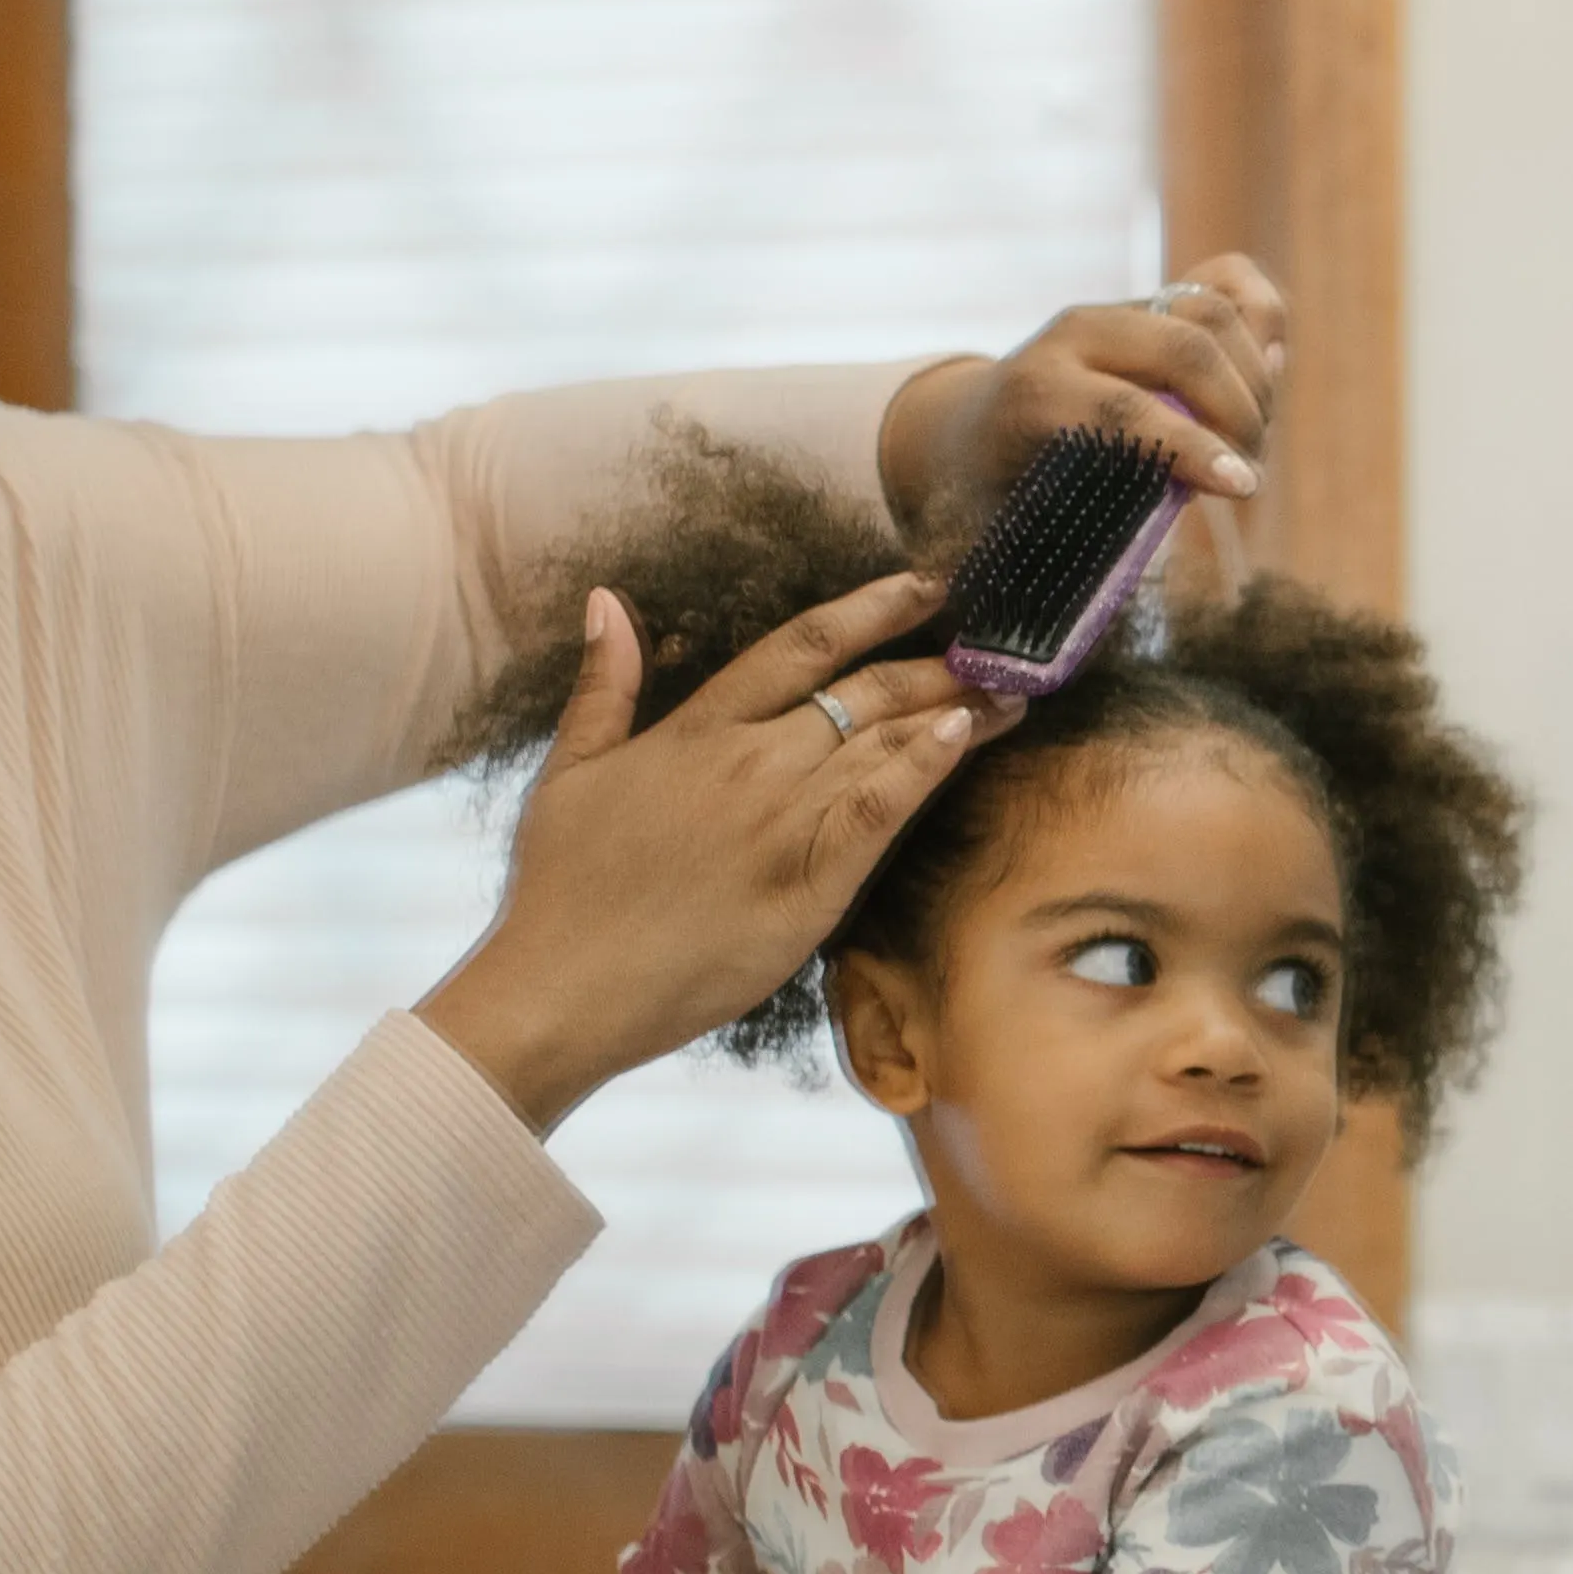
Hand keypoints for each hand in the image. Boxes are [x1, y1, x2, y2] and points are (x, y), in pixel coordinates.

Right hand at [415, 578, 980, 1130]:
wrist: (563, 986)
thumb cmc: (561, 889)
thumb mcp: (569, 771)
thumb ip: (602, 684)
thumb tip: (607, 602)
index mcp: (696, 730)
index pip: (799, 646)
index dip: (871, 608)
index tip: (924, 587)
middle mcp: (748, 761)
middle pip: (862, 689)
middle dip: (936, 662)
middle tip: (995, 646)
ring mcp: (782, 820)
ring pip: (883, 742)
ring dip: (955, 708)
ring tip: (1011, 688)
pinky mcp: (809, 884)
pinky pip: (880, 810)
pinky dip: (925, 766)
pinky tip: (966, 735)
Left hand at [886, 250, 1287, 541]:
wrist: (967, 429)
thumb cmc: (988, 501)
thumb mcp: (993, 537)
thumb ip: (1028, 566)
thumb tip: (1041, 636)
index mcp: (1032, 393)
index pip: (1121, 409)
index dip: (1190, 449)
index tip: (1242, 489)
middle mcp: (1074, 334)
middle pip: (1185, 347)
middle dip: (1237, 413)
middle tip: (1248, 474)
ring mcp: (1118, 310)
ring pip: (1212, 312)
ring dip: (1255, 377)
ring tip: (1252, 439)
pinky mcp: (1151, 300)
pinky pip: (1227, 282)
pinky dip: (1264, 316)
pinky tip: (1270, 368)